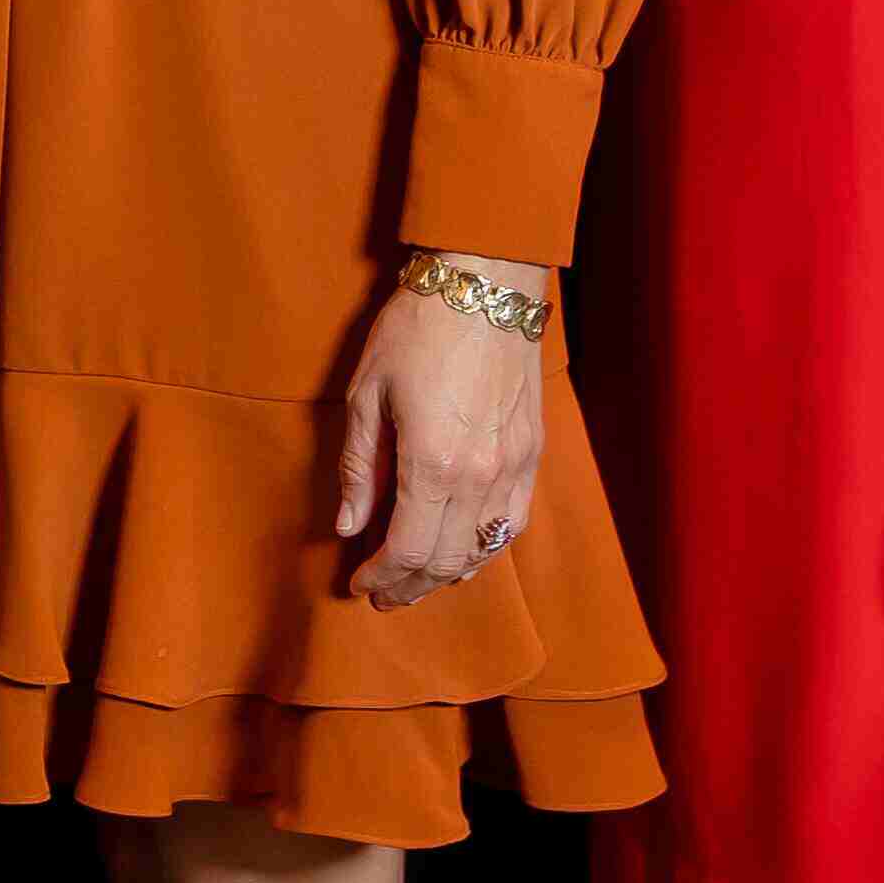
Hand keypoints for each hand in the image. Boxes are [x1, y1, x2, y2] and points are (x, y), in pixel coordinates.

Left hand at [336, 270, 544, 610]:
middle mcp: (482, 475)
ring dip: (451, 573)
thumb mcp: (366, 394)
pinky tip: (467, 552)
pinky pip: (514, 519)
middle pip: (449, 559)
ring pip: (486, 547)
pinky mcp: (533, 451)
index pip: (410, 549)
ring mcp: (515, 465)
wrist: (484, 285)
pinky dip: (487, 545)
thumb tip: (350, 525)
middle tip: (385, 597)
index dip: (384, 576)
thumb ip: (360, 467)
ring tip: (420, 582)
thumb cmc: (416, 330)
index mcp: (434, 464)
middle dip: (414, 585)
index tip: (361, 585)